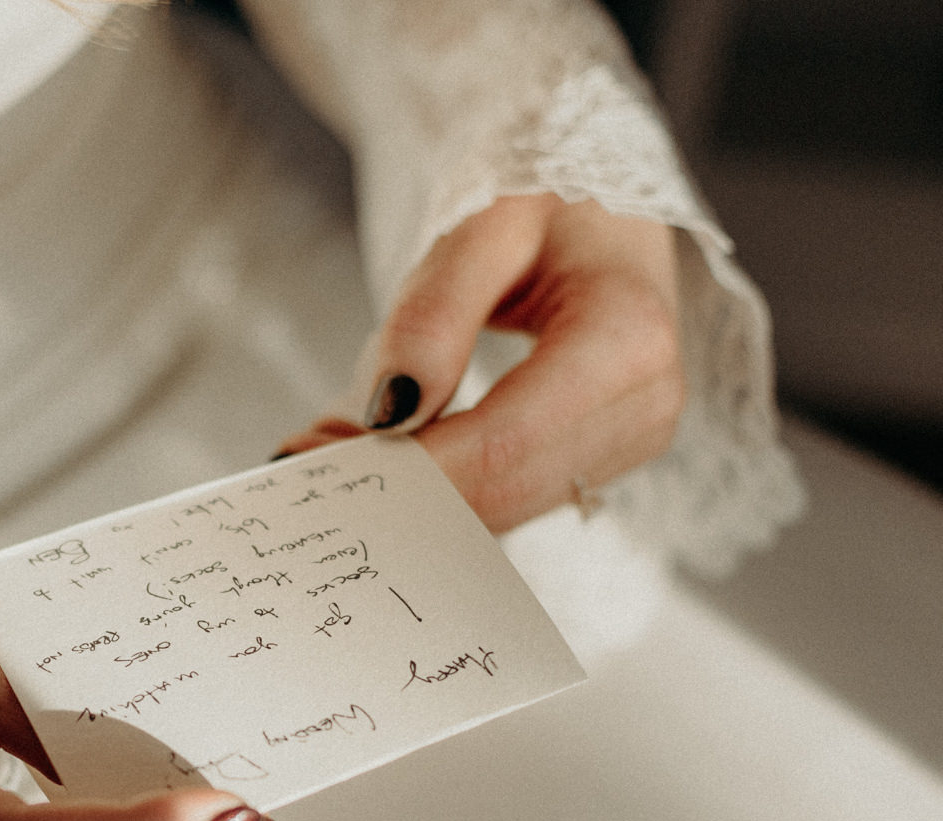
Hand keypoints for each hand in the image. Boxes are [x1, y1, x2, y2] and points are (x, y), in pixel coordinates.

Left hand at [276, 194, 684, 532]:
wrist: (589, 192)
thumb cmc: (538, 188)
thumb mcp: (481, 222)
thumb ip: (432, 313)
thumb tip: (388, 411)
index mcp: (630, 340)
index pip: (503, 444)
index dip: (405, 469)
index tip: (310, 462)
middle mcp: (646, 406)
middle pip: (501, 492)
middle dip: (396, 487)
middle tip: (297, 459)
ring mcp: (628, 442)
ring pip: (500, 510)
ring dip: (408, 495)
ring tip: (327, 448)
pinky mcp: (597, 459)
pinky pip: (505, 498)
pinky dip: (437, 486)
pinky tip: (377, 453)